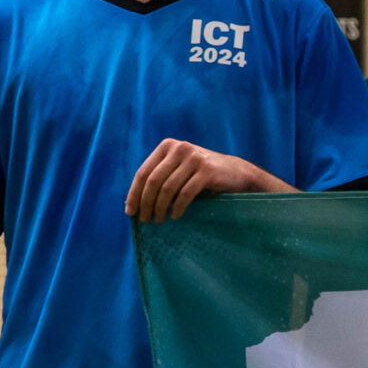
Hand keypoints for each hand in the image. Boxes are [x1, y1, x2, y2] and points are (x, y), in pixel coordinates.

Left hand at [125, 139, 262, 221]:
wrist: (237, 173)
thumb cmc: (203, 176)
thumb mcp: (180, 169)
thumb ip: (161, 177)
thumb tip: (134, 202)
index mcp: (167, 146)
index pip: (143, 172)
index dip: (134, 194)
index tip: (130, 212)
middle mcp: (179, 148)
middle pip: (153, 181)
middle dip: (146, 203)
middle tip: (145, 220)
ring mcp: (194, 158)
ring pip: (168, 188)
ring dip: (160, 208)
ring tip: (159, 220)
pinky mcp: (207, 171)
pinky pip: (185, 193)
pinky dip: (177, 208)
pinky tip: (175, 217)